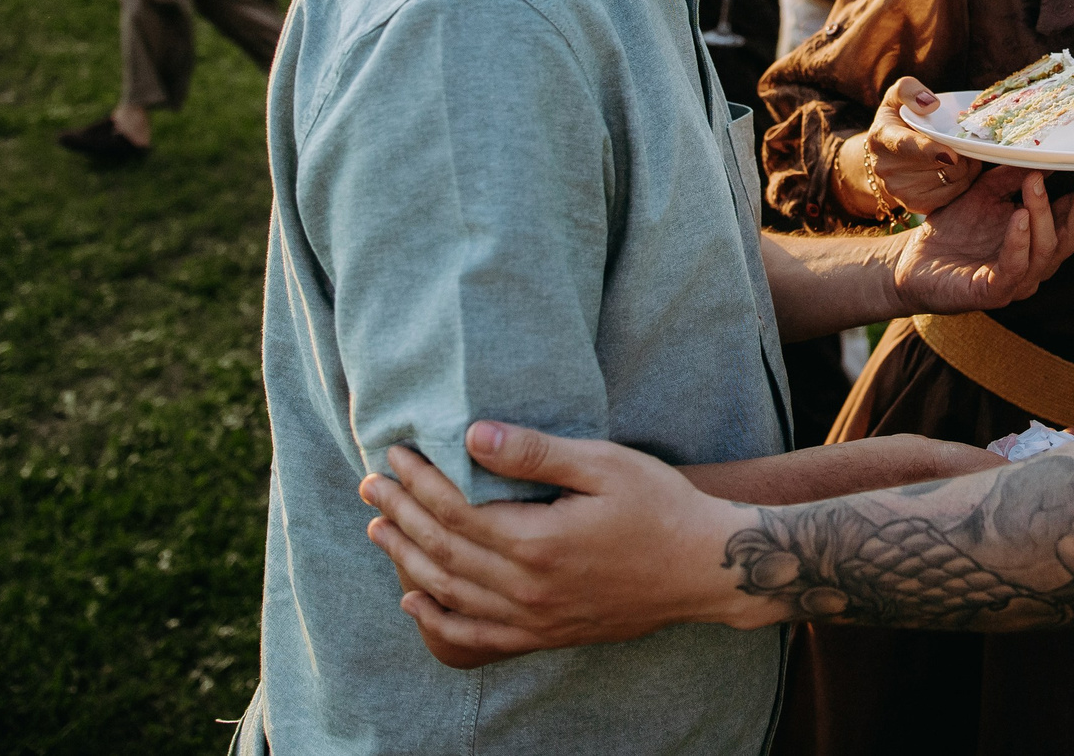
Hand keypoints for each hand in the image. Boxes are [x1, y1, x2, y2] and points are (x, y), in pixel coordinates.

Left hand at [360, 428, 750, 666]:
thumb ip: (535, 453)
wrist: (703, 568)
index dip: (419, 481)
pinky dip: (438, 622)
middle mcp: (528, 588)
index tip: (394, 455)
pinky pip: (477, 638)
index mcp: (538, 541)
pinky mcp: (547, 634)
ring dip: (408, 560)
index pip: (456, 510)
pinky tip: (414, 602)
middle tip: (370, 485)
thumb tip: (473, 435)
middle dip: (401, 515)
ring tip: (377, 530)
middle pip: (444, 550)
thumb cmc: (660, 506)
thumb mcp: (603, 464)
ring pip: (451, 592)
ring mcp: (535, 618)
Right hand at [845, 78, 979, 214]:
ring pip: (950, 181)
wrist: (887, 157)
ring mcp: (898, 190)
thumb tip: (930, 104)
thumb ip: (909, 90)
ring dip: (966, 167)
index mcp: (881, 137)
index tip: (952, 154)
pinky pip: (951, 195)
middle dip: (960, 154)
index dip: (929, 151)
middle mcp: (885, 167)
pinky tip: (958, 170)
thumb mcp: (897, 96)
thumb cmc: (899, 120)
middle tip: (966, 142)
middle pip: (936, 166)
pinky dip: (963, 182)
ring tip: (962, 154)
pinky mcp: (914, 205)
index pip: (905, 145)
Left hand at [891, 165, 1073, 315]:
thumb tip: (1039, 148)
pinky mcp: (992, 292)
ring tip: (1034, 182)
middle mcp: (1037, 261)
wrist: (913, 262)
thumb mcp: (984, 193)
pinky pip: (1013, 268)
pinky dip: (1018, 242)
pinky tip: (1018, 217)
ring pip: (1046, 249)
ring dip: (1043, 214)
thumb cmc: (955, 228)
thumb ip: (1011, 176)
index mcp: (1040, 237)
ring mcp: (1018, 280)